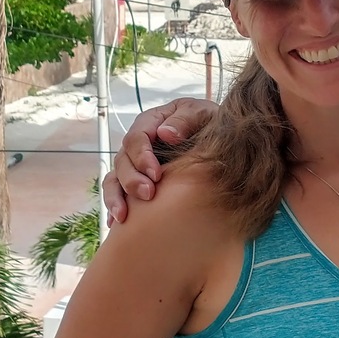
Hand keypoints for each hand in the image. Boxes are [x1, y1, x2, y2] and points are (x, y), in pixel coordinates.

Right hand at [102, 97, 217, 224]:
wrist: (224, 143)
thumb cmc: (211, 124)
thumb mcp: (203, 114)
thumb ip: (185, 119)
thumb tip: (165, 133)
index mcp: (152, 123)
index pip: (136, 138)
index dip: (142, 156)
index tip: (156, 174)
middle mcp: (139, 144)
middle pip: (123, 160)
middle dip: (132, 179)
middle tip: (148, 195)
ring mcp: (136, 164)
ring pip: (115, 179)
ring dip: (116, 197)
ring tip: (122, 216)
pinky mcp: (138, 181)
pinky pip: (118, 193)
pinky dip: (114, 206)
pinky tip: (114, 223)